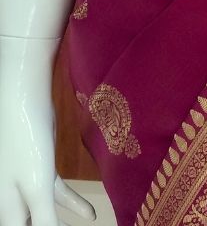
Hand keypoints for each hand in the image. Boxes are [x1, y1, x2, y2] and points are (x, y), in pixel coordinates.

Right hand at [0, 36, 95, 225]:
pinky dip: (72, 203)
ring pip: (45, 211)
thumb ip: (43, 219)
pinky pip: (55, 193)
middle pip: (29, 223)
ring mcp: (27, 182)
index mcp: (5, 207)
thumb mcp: (36, 187)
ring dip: (63, 222)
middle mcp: (12, 198)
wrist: (23, 100)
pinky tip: (91, 214)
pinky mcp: (42, 166)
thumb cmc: (25, 144)